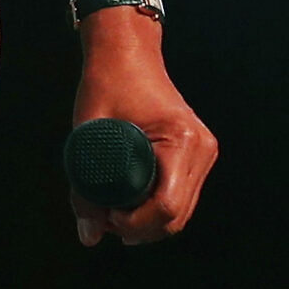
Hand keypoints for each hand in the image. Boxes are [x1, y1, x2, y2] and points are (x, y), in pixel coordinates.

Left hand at [69, 10, 217, 246]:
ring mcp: (204, 151)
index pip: (166, 207)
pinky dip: (157, 209)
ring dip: (148, 223)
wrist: (127, 51)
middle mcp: (201, 147)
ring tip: (113, 211)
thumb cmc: (108, 83)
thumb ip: (85, 189)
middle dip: (139, 229)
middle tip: (103, 218)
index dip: (134, 223)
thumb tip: (89, 237)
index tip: (105, 215)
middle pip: (177, 217)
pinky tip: (130, 203)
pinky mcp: (198, 153)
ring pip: (181, 213)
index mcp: (181, 139)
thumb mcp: (88, 134)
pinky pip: (181, 197)